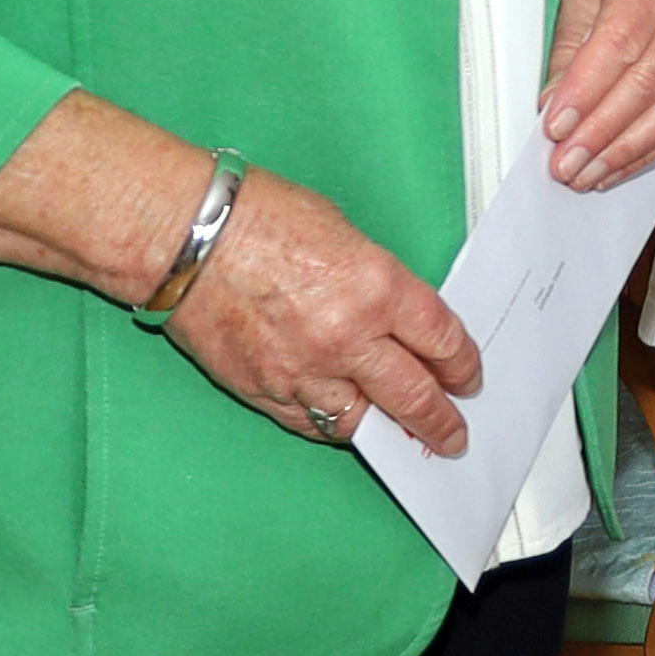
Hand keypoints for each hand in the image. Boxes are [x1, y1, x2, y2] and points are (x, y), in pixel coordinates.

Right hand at [163, 171, 485, 456]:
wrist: (185, 235)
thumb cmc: (259, 216)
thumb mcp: (345, 233)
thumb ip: (376, 283)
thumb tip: (394, 317)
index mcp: (377, 287)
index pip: (441, 340)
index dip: (462, 365)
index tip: (469, 377)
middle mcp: (346, 336)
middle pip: (412, 395)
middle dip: (440, 420)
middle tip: (454, 434)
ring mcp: (302, 370)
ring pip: (360, 422)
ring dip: (386, 431)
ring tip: (403, 439)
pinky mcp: (262, 389)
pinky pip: (308, 423)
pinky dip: (331, 426)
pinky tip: (347, 425)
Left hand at [539, 0, 654, 188]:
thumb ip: (568, 52)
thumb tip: (554, 110)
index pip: (622, 42)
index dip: (587, 90)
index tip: (555, 125)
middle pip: (649, 82)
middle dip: (602, 131)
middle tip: (565, 163)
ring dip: (624, 150)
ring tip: (585, 174)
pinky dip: (644, 151)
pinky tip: (612, 168)